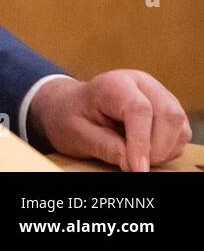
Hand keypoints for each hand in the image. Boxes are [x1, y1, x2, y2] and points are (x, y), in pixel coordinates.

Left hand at [28, 70, 190, 170]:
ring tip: (133, 154)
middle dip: (156, 148)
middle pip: (168, 115)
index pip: (139, 109)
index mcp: (113, 83)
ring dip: (163, 149)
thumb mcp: (76, 133)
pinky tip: (143, 149)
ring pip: (179, 125)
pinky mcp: (167, 109)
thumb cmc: (69, 116)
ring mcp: (158, 94)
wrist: (69, 106)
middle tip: (133, 164)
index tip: (137, 168)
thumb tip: (134, 164)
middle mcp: (141, 83)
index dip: (141, 142)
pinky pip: (181, 133)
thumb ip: (105, 146)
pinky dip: (167, 148)